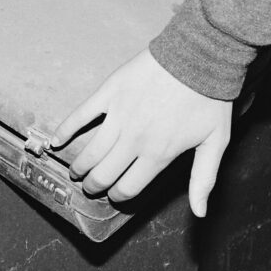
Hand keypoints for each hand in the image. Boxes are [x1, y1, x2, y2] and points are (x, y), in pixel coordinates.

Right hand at [50, 48, 231, 216]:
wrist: (199, 56)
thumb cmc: (210, 99)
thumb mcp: (215, 143)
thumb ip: (204, 179)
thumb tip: (200, 213)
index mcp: (157, 154)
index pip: (128, 188)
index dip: (118, 197)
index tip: (115, 196)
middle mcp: (134, 140)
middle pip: (104, 174)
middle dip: (94, 186)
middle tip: (90, 187)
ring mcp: (118, 116)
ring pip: (90, 152)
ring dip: (79, 166)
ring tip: (75, 172)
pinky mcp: (109, 93)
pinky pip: (80, 115)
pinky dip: (65, 130)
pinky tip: (55, 141)